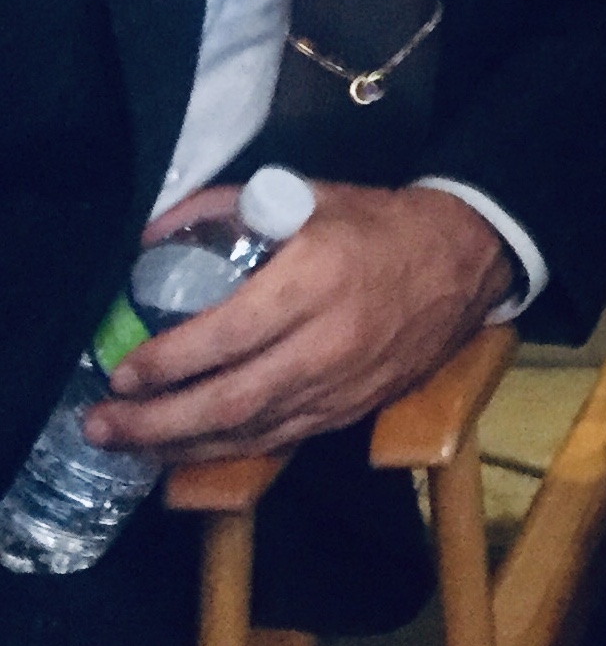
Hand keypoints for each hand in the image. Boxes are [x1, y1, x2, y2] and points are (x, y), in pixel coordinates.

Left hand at [84, 182, 513, 463]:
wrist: (465, 258)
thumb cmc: (378, 223)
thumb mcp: (306, 196)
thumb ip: (225, 209)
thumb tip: (150, 234)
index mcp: (315, 280)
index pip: (227, 336)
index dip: (167, 362)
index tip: (121, 369)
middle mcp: (328, 342)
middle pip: (231, 400)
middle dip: (156, 422)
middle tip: (101, 424)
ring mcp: (344, 384)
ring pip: (251, 433)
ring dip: (181, 445)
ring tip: (128, 445)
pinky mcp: (353, 409)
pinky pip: (280, 440)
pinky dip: (228, 450)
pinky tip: (188, 448)